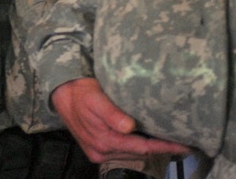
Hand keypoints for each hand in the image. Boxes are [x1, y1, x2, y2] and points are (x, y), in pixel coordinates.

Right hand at [52, 78, 192, 162]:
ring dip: (149, 148)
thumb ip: (111, 113)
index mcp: (104, 140)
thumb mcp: (95, 98)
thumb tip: (129, 127)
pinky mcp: (97, 150)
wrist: (61, 93)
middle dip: (160, 148)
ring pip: (132, 154)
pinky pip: (122, 152)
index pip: (143, 148)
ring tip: (168, 140)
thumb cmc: (81, 92)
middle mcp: (102, 151)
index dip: (165, 147)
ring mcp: (99, 152)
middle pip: (139, 153)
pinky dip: (136, 147)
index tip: (185, 145)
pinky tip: (146, 140)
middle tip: (182, 141)